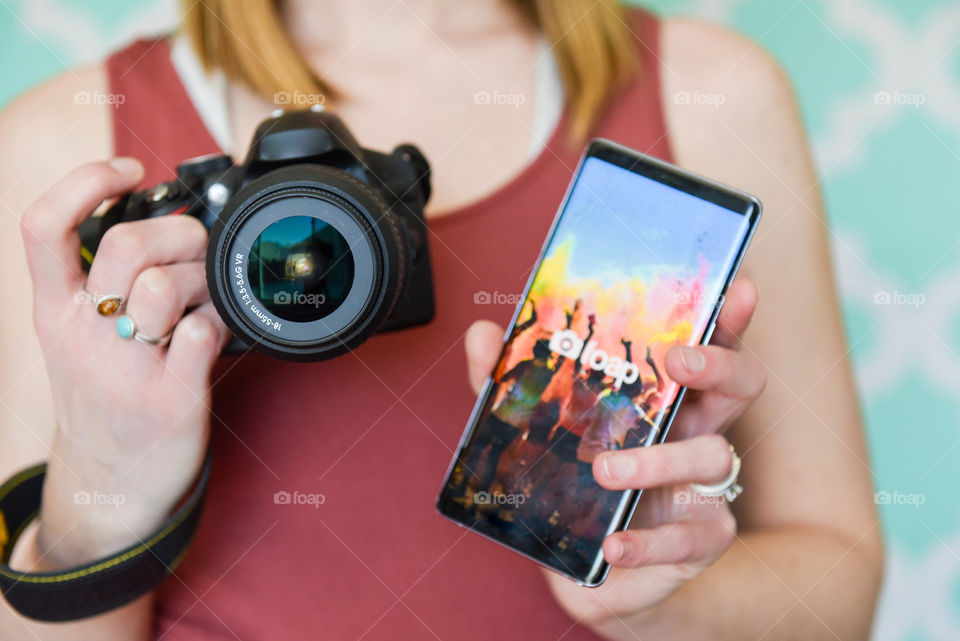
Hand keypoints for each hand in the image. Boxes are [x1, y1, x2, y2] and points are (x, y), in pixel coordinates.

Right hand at [19, 159, 228, 567]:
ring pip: (162, 285)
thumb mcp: (77, 338)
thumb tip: (162, 221)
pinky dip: (220, 319)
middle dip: (175, 231)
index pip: (42, 226)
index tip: (127, 167)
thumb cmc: (104, 397)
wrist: (111, 487)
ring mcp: (126, 370)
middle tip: (193, 249)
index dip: (83, 180)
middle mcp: (83, 336)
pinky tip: (216, 330)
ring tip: (203, 297)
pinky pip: (203, 334)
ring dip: (199, 278)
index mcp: (54, 312)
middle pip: (122, 245)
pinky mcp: (171, 399)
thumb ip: (101, 282)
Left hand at [465, 279, 764, 634]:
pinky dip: (649, 541)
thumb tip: (482, 333)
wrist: (588, 571)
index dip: (728, 317)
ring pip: (713, 457)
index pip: (706, 347)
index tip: (737, 288)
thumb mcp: (536, 427)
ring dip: (658, 459)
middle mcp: (694, 433)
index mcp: (665, 399)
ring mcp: (704, 487)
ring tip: (603, 470)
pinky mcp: (699, 539)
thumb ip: (510, 383)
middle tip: (676, 361)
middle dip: (718, 364)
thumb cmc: (574, 487)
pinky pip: (690, 537)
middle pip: (741, 385)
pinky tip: (614, 543)